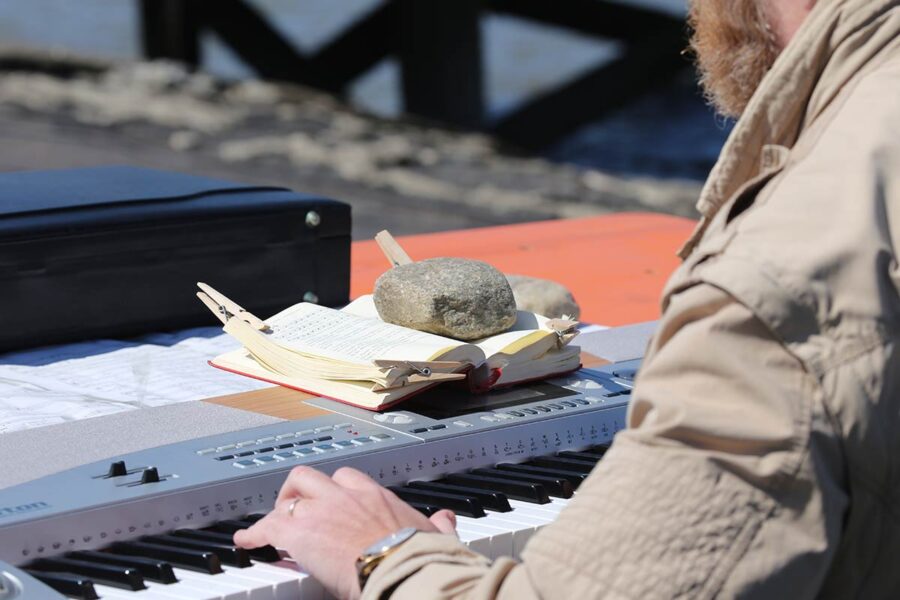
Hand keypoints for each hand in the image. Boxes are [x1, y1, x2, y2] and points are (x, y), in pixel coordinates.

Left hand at [233, 466, 456, 599]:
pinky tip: (244, 541)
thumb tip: (446, 520)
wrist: (403, 567)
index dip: (336, 491)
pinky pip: (267, 526)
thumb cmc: (419, 556)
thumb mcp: (434, 535)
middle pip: (314, 477)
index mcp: (377, 497)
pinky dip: (253, 533)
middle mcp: (347, 496)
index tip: (331, 503)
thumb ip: (438, 525)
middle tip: (297, 509)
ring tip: (272, 523)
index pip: (350, 480)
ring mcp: (322, 511)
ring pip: (291, 492)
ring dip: (280, 507)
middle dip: (302, 491)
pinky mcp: (300, 533)